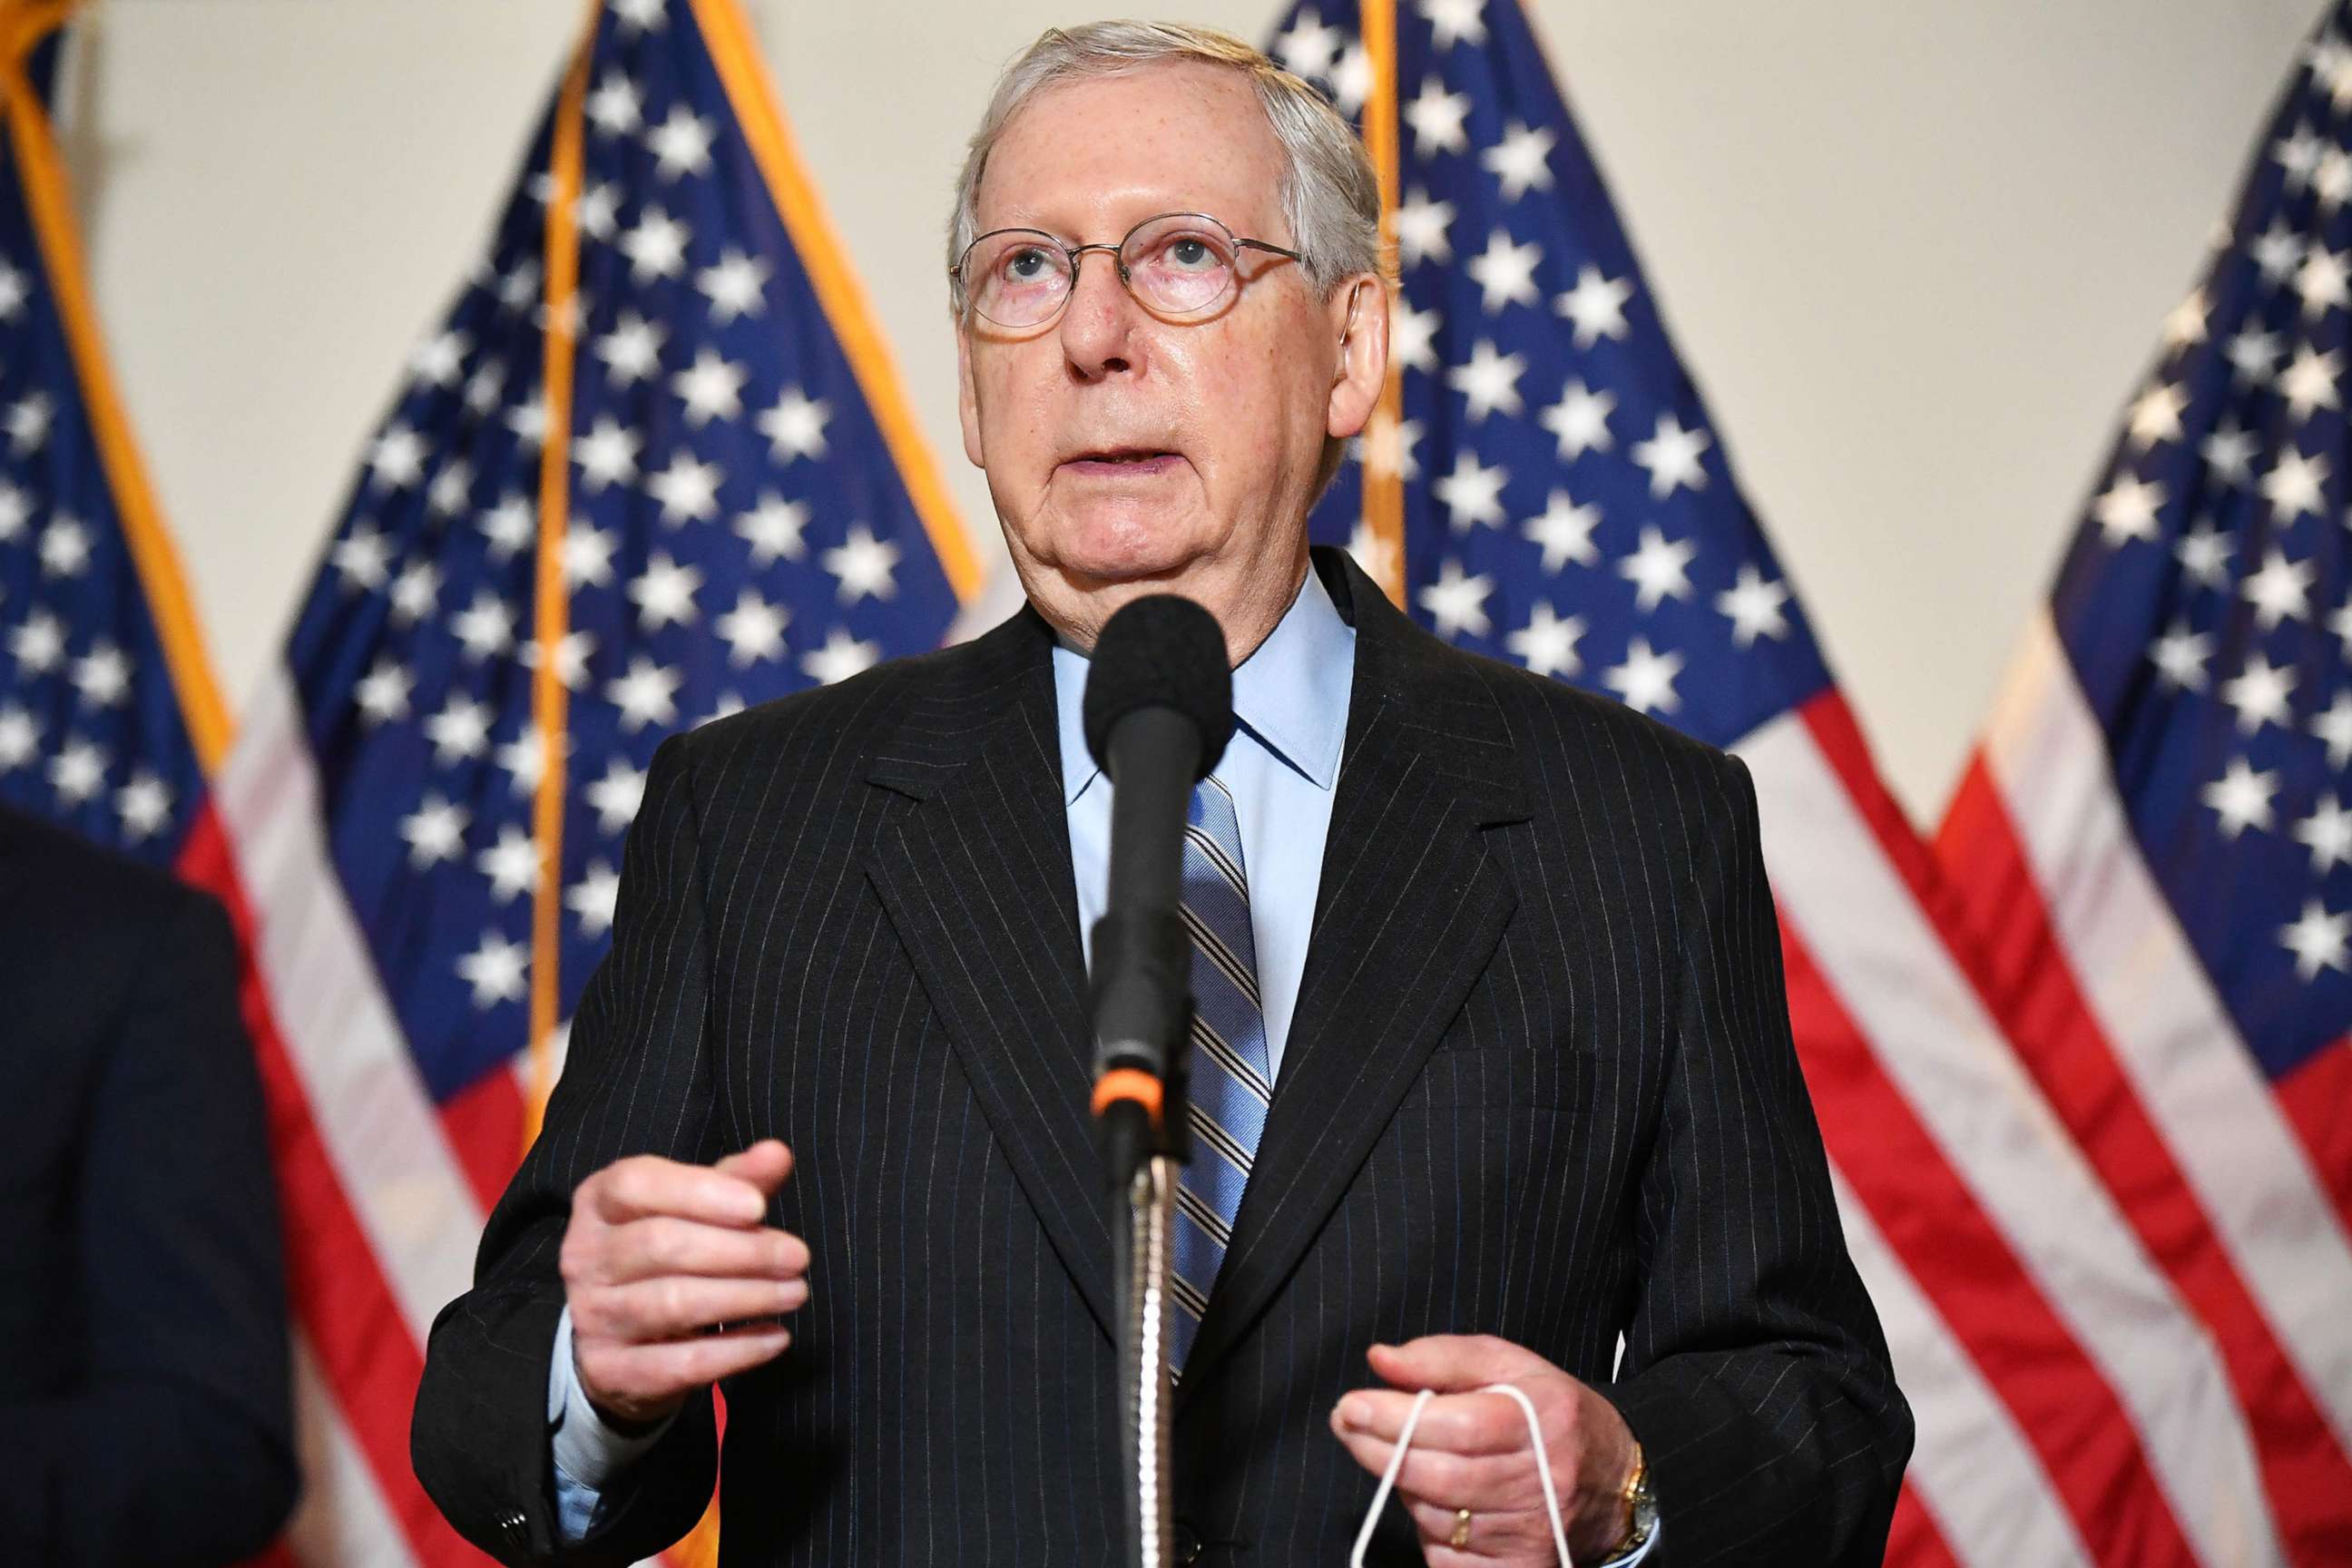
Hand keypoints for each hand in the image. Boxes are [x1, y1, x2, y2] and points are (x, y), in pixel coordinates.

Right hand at [559, 1139, 807, 1427]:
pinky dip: (735, 1351)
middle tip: (797, 1257)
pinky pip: (679, 1363)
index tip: (759, 1207)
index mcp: (598, 1202)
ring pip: (672, 1303)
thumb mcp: (697, 1208)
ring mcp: (592, 1317)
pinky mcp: (610, 1371)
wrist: (621, 1341)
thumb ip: (737, 1180)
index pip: (635, 1184)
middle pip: (661, 1245)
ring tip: (795, 1292)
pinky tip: (776, 1337)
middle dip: (740, 1250)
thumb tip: (777, 1154)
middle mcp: (583, 1256)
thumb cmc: (667, 1255)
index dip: (699, 1193)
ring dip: (746, 1297)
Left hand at [1329, 1335, 1638, 1565]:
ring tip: (1405, 1455)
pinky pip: (1447, 1556)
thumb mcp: (1509, 1365)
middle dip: (1381, 1451)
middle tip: (1348, 1424)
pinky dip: (1428, 1527)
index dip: (1397, 1419)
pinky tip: (1436, 1499)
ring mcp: (1530, 1533)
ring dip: (1406, 1486)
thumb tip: (1381, 1360)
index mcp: (1543, 1420)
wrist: (1612, 1482)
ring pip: (1439, 1517)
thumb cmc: (1550, 1414)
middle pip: (1441, 1476)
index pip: (1458, 1425)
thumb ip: (1443, 1357)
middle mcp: (1541, 1482)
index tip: (1351, 1406)